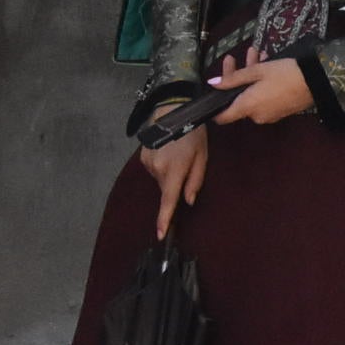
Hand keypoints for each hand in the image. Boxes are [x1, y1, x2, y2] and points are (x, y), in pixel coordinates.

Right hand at [138, 103, 207, 238]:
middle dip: (176, 185)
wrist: (171, 110)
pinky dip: (162, 167)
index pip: (168, 200)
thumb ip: (195, 181)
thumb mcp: (202, 156)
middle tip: (187, 165)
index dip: (165, 219)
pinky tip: (168, 152)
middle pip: (166, 189)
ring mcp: (148, 163)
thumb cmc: (192, 133)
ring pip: (160, 180)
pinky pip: (154, 170)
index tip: (161, 234)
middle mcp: (157, 169)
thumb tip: (188, 201)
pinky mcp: (143, 157)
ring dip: (169, 174)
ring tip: (178, 154)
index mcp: (174, 170)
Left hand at [210, 50, 313, 126]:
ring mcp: (270, 115)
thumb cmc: (284, 74)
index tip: (214, 91)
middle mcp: (256, 115)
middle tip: (235, 58)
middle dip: (235, 78)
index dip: (214, 107)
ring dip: (250, 77)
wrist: (316, 80)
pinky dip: (261, 85)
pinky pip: (264, 99)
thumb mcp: (257, 71)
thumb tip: (213, 83)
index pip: (222, 117)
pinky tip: (266, 64)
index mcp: (247, 107)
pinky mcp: (280, 111)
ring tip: (255, 54)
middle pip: (238, 100)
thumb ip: (233, 78)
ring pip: (252, 96)